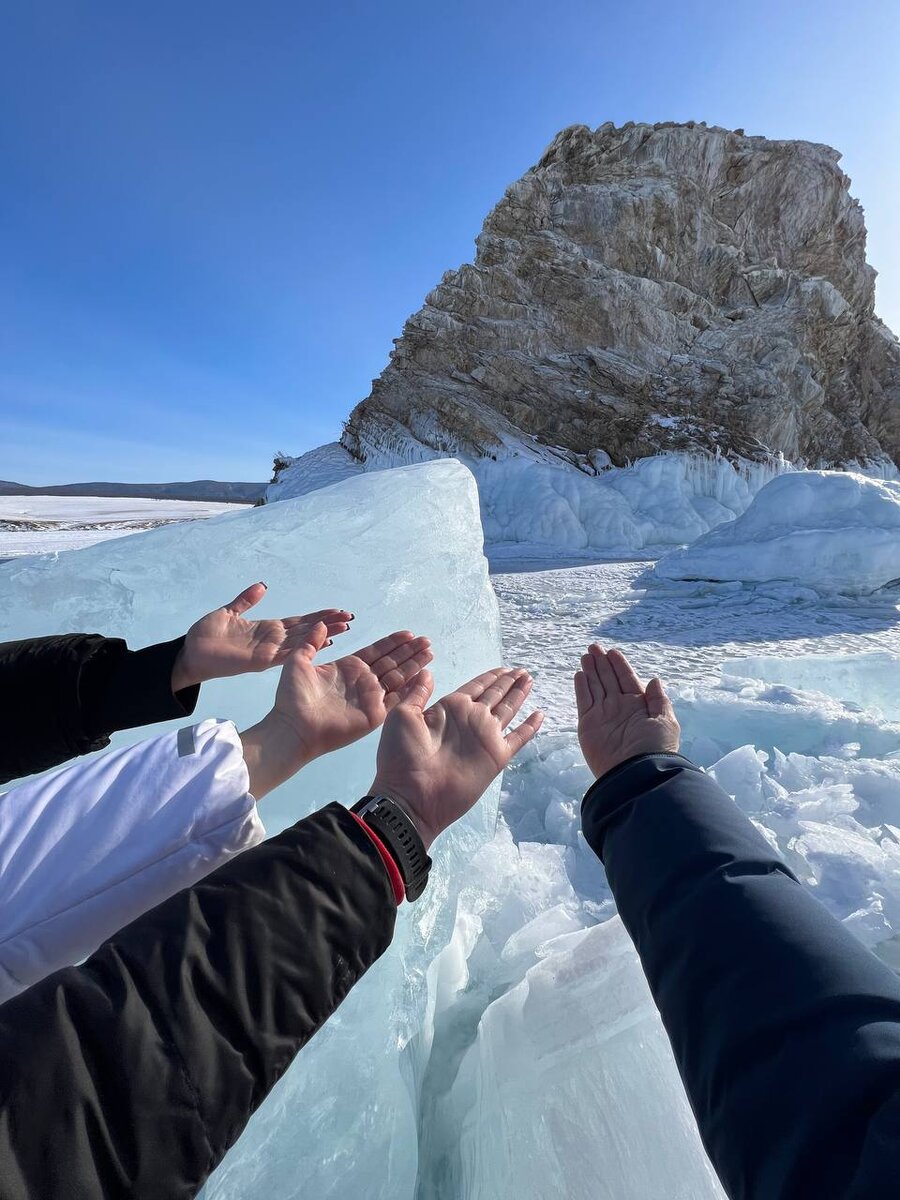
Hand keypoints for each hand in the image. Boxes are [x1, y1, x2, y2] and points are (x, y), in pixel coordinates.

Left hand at [172, 582, 352, 690]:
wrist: (190, 653)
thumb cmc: (207, 635)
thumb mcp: (229, 612)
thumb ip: (246, 600)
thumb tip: (263, 585)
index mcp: (267, 629)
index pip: (298, 622)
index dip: (317, 617)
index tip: (336, 610)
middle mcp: (272, 641)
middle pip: (306, 631)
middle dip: (328, 624)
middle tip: (349, 617)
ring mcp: (268, 651)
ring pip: (302, 642)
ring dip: (322, 635)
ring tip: (343, 627)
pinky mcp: (259, 661)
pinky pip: (285, 654)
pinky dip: (302, 648)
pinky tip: (319, 642)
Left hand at [240, 625, 433, 797]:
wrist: (293, 727)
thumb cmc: (292, 697)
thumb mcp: (298, 661)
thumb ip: (312, 642)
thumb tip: (322, 623)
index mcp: (348, 668)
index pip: (377, 651)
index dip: (392, 642)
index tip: (408, 633)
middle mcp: (362, 682)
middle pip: (392, 662)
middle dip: (409, 651)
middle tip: (426, 640)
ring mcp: (370, 698)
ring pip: (398, 677)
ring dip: (414, 665)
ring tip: (429, 652)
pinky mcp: (374, 714)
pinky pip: (397, 699)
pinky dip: (410, 688)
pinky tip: (423, 677)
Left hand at [370, 667, 543, 848]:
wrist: (411, 795)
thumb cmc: (401, 756)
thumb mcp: (402, 716)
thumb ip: (417, 693)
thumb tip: (426, 671)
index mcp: (449, 708)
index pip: (475, 687)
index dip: (490, 677)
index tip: (504, 668)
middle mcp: (470, 720)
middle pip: (495, 695)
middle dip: (508, 682)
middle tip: (522, 671)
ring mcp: (484, 738)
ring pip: (508, 710)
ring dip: (519, 695)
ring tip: (530, 681)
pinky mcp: (496, 757)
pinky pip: (518, 738)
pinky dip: (529, 727)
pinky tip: (539, 715)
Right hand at [574, 645, 679, 779]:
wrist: (634, 773)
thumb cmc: (653, 747)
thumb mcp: (665, 722)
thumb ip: (658, 700)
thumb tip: (654, 680)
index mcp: (639, 706)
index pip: (627, 680)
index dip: (619, 665)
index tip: (612, 652)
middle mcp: (620, 708)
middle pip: (609, 680)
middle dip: (601, 663)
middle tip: (593, 647)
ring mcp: (603, 715)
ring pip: (595, 687)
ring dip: (590, 671)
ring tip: (586, 656)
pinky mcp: (588, 724)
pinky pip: (584, 700)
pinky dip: (581, 687)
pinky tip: (580, 674)